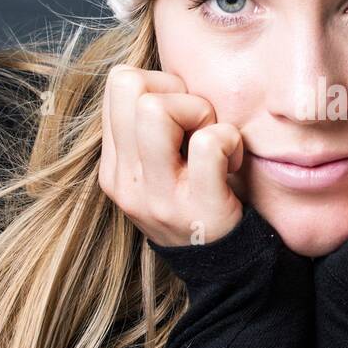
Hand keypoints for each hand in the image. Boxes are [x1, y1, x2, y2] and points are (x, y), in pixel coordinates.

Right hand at [98, 65, 243, 247]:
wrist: (227, 269)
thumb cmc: (202, 200)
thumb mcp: (161, 168)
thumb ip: (153, 128)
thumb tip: (168, 78)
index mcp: (114, 166)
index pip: (120, 83)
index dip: (161, 85)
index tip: (183, 119)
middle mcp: (125, 181)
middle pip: (130, 85)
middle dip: (177, 93)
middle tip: (199, 126)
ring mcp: (156, 197)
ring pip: (156, 110)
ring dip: (200, 114)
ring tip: (214, 144)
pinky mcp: (196, 208)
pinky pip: (208, 143)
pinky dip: (230, 141)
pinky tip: (233, 163)